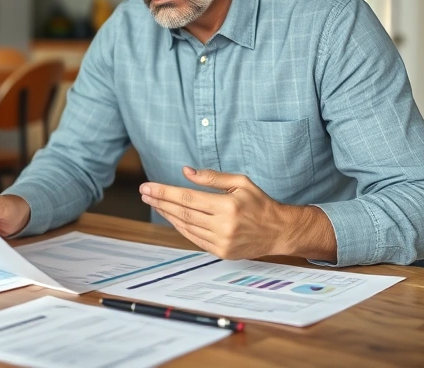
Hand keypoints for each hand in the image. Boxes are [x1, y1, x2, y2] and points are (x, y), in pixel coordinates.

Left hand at [140, 167, 333, 260]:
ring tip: (154, 203)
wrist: (279, 232)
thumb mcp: (241, 182)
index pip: (188, 198)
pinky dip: (179, 227)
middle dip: (160, 202)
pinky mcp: (221, 252)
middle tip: (145, 193)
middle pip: (183, 212)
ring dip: (167, 214)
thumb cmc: (260, 203)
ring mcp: (222, 241)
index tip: (148, 187)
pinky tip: (170, 217)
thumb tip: (185, 171)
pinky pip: (193, 238)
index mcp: (228, 206)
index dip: (165, 192)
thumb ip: (212, 178)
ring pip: (185, 226)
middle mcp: (224, 225)